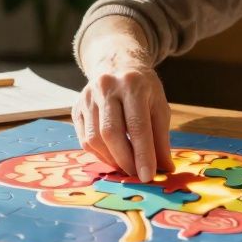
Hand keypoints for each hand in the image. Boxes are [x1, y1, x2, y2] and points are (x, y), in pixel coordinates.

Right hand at [73, 65, 173, 182]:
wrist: (117, 65)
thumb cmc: (143, 89)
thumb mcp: (159, 106)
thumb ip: (161, 138)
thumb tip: (165, 169)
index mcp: (132, 84)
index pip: (137, 125)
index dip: (143, 154)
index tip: (148, 176)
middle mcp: (106, 87)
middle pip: (111, 133)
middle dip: (125, 160)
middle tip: (137, 175)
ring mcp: (87, 97)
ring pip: (94, 139)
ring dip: (111, 159)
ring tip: (126, 166)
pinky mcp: (76, 107)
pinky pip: (84, 139)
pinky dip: (100, 154)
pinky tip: (112, 156)